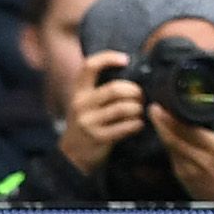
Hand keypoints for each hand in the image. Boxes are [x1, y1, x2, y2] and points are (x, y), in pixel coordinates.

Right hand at [59, 53, 145, 173]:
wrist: (72, 156)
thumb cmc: (88, 124)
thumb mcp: (86, 104)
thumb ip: (101, 90)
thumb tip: (135, 73)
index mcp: (78, 92)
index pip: (89, 67)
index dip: (108, 58)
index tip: (125, 59)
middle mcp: (80, 105)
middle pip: (115, 89)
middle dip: (135, 91)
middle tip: (141, 97)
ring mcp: (88, 122)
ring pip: (123, 107)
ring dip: (138, 109)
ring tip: (139, 112)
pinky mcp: (98, 138)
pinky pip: (126, 126)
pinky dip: (137, 124)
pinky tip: (138, 125)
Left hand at [154, 106, 213, 203]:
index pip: (188, 131)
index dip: (172, 119)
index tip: (164, 107)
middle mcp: (199, 159)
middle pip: (172, 138)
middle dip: (160, 122)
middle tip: (154, 108)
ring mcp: (187, 168)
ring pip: (168, 146)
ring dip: (161, 131)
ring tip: (157, 117)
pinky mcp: (180, 173)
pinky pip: (170, 153)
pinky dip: (166, 141)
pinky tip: (166, 133)